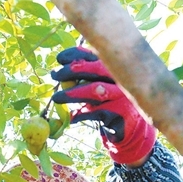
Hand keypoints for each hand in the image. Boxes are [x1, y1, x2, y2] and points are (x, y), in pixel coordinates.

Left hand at [51, 47, 154, 164]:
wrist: (128, 128)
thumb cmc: (106, 105)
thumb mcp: (95, 90)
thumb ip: (82, 80)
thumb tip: (57, 72)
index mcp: (113, 68)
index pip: (95, 54)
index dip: (76, 54)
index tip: (59, 59)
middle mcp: (120, 78)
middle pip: (96, 68)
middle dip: (72, 70)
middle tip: (55, 74)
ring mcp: (122, 94)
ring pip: (95, 90)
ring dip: (73, 93)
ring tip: (56, 98)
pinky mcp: (121, 112)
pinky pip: (97, 111)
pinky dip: (82, 114)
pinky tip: (72, 117)